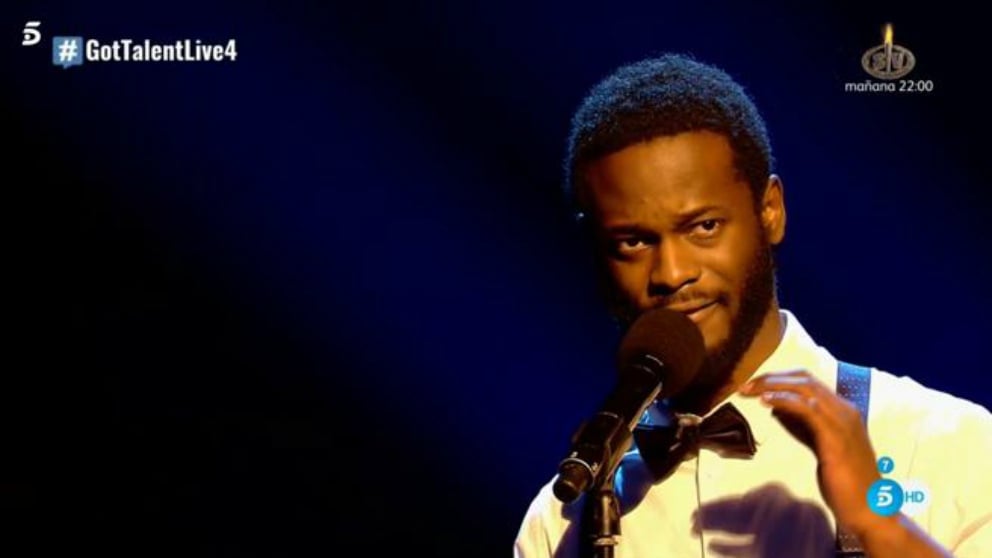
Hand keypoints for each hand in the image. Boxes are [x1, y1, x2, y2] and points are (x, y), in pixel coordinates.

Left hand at [738, 369, 880, 534]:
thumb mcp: (819, 446)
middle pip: (805, 378)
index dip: (779, 378)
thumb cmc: (844, 481)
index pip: (809, 381)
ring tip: (749, 390)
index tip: (754, 385)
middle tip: (746, 385)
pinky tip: (766, 402)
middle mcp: (845, 410)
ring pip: (806, 388)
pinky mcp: (836, 437)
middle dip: (772, 378)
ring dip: (773, 385)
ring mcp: (843, 421)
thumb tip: (775, 408)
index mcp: (842, 411)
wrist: (869, 508)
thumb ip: (801, 426)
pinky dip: (784, 400)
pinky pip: (808, 408)